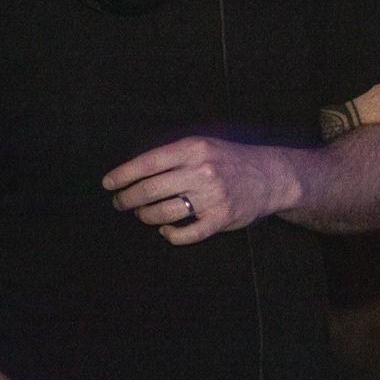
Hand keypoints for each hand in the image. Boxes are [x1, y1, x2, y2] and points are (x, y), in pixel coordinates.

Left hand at [102, 136, 297, 245]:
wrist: (271, 176)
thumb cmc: (229, 160)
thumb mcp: (204, 145)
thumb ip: (173, 156)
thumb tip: (134, 173)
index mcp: (194, 148)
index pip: (148, 162)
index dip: (123, 174)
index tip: (108, 184)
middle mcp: (202, 171)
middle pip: (150, 190)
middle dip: (128, 199)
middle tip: (120, 203)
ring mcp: (212, 197)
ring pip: (163, 213)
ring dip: (146, 216)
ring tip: (142, 215)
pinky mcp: (221, 219)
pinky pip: (186, 234)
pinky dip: (170, 234)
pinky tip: (166, 230)